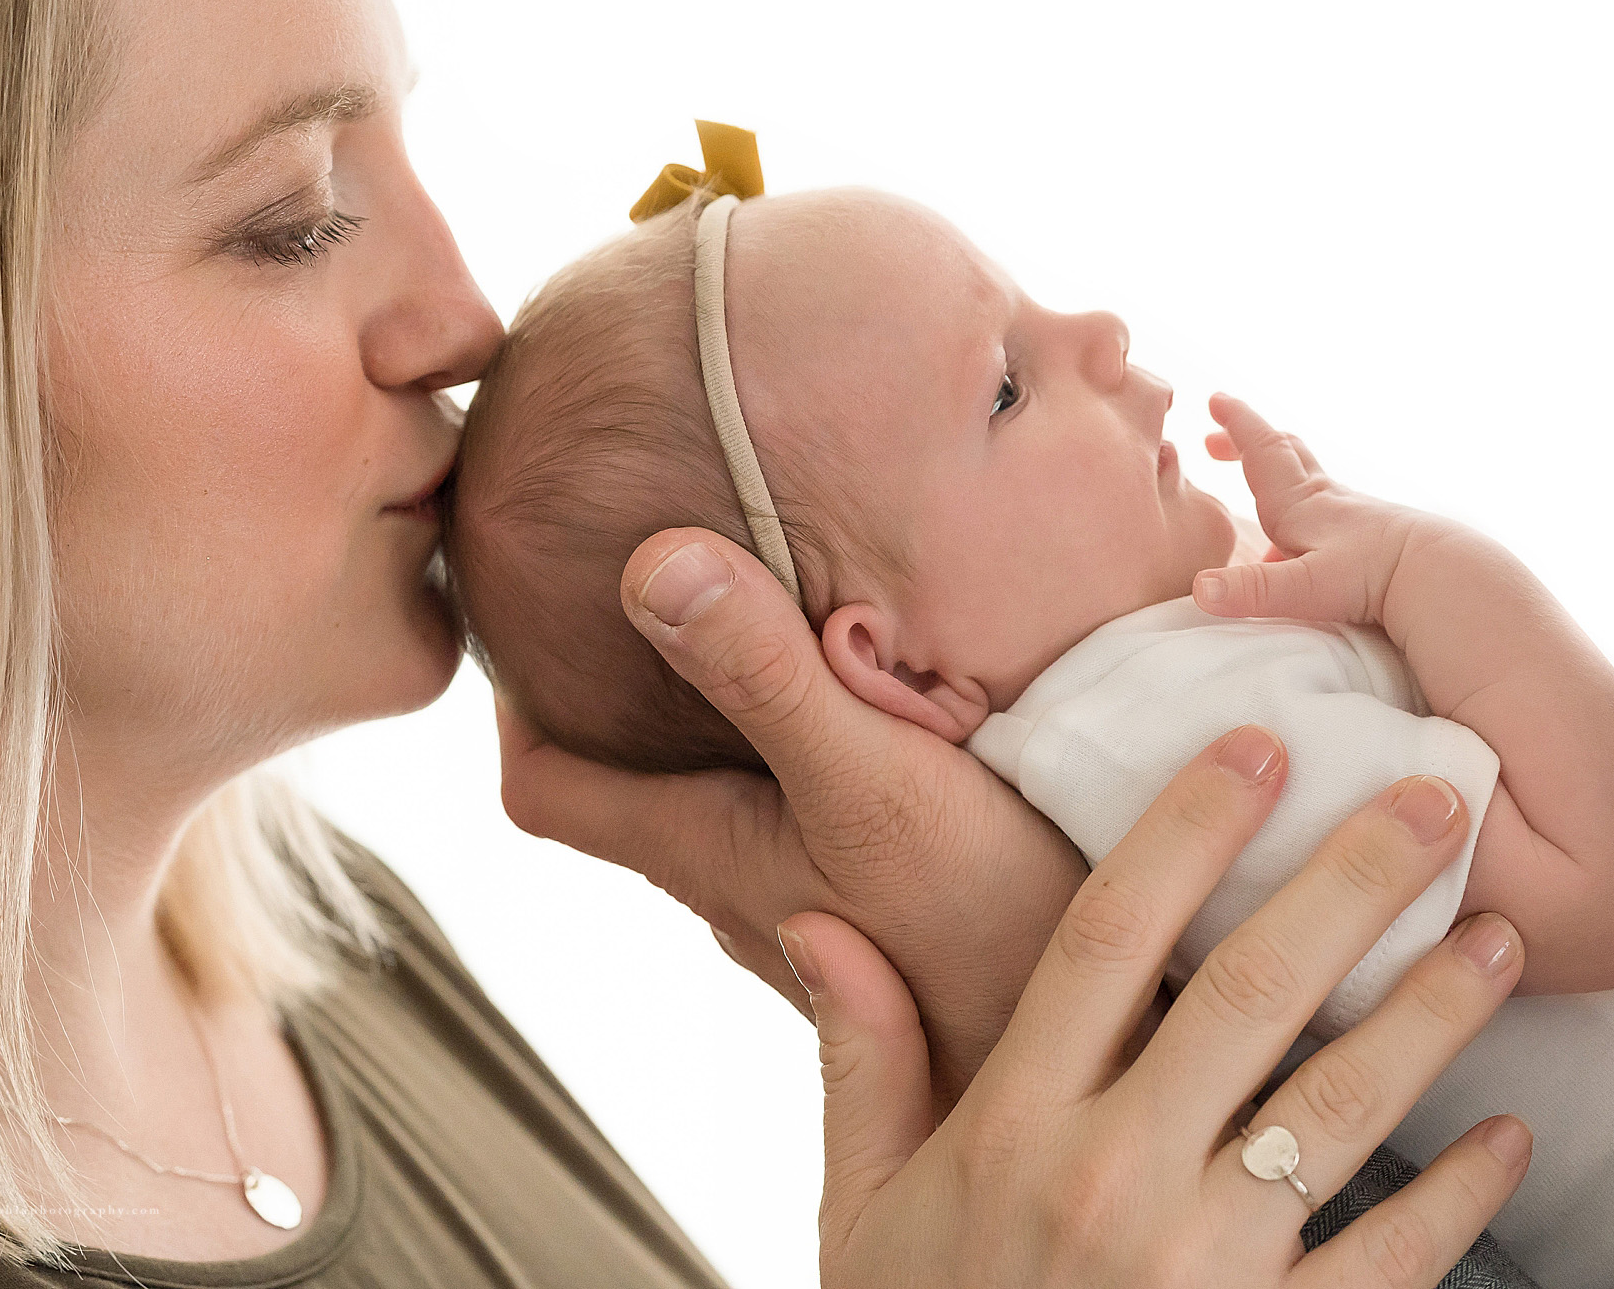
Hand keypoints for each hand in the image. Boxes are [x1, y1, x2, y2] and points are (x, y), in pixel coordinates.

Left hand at [497, 527, 1089, 1104]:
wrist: (1104, 1047)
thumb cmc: (978, 927)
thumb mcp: (869, 778)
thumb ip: (764, 676)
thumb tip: (648, 566)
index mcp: (700, 851)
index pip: (543, 790)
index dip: (509, 710)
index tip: (519, 617)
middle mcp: (738, 890)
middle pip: (633, 792)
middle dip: (625, 696)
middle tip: (657, 584)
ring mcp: (813, 912)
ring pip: (730, 809)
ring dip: (729, 728)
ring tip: (770, 631)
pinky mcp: (889, 915)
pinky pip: (813, 825)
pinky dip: (812, 762)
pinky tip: (882, 716)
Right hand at [789, 736, 1532, 1285]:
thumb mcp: (860, 1212)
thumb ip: (862, 1059)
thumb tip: (821, 918)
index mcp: (1012, 1128)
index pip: (1106, 936)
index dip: (1187, 827)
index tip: (1256, 743)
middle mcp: (1112, 1181)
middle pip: (1248, 991)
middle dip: (1352, 881)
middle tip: (1434, 797)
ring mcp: (1203, 1271)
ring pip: (1339, 1105)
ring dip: (1431, 1013)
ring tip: (1501, 938)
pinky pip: (1389, 1259)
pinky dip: (1459, 1198)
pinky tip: (1509, 1136)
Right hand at [1194, 393, 1441, 630]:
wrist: (1442, 575)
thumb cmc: (1372, 577)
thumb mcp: (1304, 588)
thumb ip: (1252, 590)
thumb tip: (1199, 590)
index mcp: (1300, 505)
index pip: (1263, 451)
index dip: (1238, 423)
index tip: (1216, 398)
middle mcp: (1325, 502)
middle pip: (1285, 454)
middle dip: (1251, 440)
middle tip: (1219, 436)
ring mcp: (1352, 516)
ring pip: (1308, 480)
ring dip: (1278, 475)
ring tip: (1258, 496)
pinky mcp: (1372, 536)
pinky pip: (1327, 515)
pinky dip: (1304, 517)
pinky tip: (1299, 555)